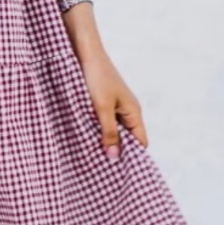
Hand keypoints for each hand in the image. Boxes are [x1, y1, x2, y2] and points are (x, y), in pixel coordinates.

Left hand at [78, 47, 148, 161]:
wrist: (84, 50)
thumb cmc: (95, 77)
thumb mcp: (101, 108)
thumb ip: (108, 132)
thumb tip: (114, 157)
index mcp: (133, 112)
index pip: (140, 143)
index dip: (132, 158)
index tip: (120, 174)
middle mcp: (126, 110)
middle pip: (126, 138)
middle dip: (115, 151)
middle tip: (101, 170)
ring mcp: (113, 105)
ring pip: (111, 130)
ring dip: (102, 140)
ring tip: (90, 158)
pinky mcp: (99, 100)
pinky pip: (100, 121)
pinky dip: (94, 130)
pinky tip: (83, 139)